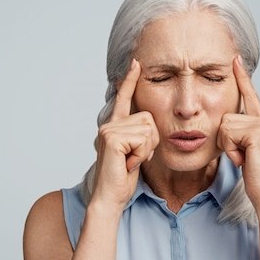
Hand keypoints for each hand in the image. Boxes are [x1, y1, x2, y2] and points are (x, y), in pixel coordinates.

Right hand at [91, 59, 159, 207]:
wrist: (111, 197)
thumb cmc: (124, 178)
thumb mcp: (136, 152)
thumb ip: (140, 136)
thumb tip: (150, 126)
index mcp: (115, 126)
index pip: (124, 98)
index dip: (130, 80)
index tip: (136, 63)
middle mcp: (110, 124)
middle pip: (149, 118)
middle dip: (151, 142)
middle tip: (136, 158)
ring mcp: (109, 130)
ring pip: (148, 129)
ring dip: (146, 150)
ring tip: (131, 161)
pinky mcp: (112, 138)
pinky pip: (143, 139)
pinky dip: (141, 155)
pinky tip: (128, 164)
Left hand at [217, 56, 259, 203]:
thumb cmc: (254, 176)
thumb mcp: (243, 150)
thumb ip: (238, 134)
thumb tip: (224, 125)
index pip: (250, 95)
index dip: (242, 77)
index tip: (235, 58)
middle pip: (226, 116)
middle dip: (226, 140)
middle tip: (240, 157)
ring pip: (224, 125)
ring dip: (227, 146)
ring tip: (242, 159)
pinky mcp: (258, 133)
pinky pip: (227, 133)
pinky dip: (230, 150)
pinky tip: (243, 160)